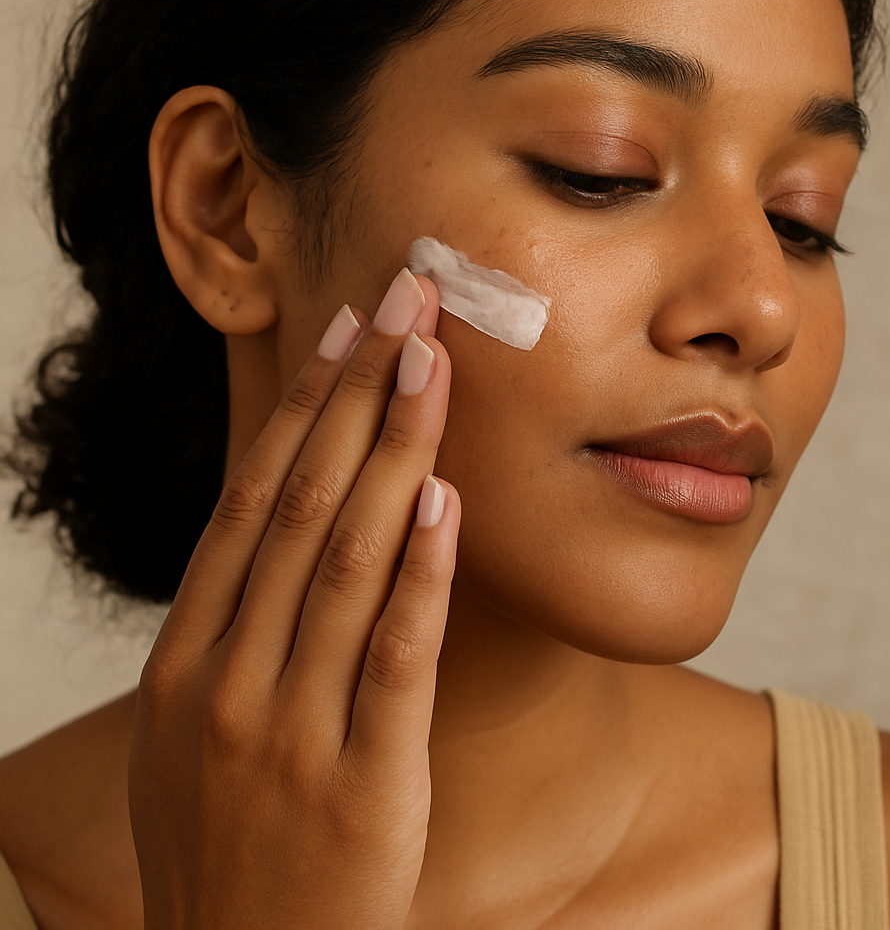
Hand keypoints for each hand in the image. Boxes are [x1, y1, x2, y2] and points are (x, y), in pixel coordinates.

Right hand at [128, 269, 459, 929]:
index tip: (346, 329)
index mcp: (187, 659)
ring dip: (394, 453)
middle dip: (356, 393)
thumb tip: (287, 524)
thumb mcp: (199, 733)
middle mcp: (228, 680)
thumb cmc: (232, 845)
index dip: (301, 406)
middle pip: (298, 505)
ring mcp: (289, 733)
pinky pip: (395, 659)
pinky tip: (445, 500)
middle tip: (403, 302)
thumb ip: (236, 633)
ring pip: (345, 561)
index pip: (249, 500)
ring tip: (433, 366)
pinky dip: (420, 575)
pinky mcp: (362, 786)